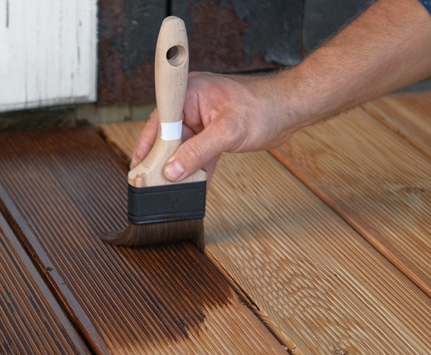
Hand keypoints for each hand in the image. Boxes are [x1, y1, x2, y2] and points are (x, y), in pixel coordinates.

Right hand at [130, 72, 299, 181]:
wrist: (291, 108)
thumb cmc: (264, 107)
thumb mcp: (228, 132)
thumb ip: (198, 152)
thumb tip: (174, 170)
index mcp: (189, 93)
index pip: (160, 120)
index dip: (148, 144)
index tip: (139, 164)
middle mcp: (192, 104)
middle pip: (168, 135)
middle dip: (163, 159)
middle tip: (154, 181)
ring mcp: (202, 118)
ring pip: (182, 146)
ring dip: (181, 166)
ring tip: (172, 186)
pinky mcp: (213, 131)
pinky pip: (197, 151)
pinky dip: (197, 167)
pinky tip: (194, 184)